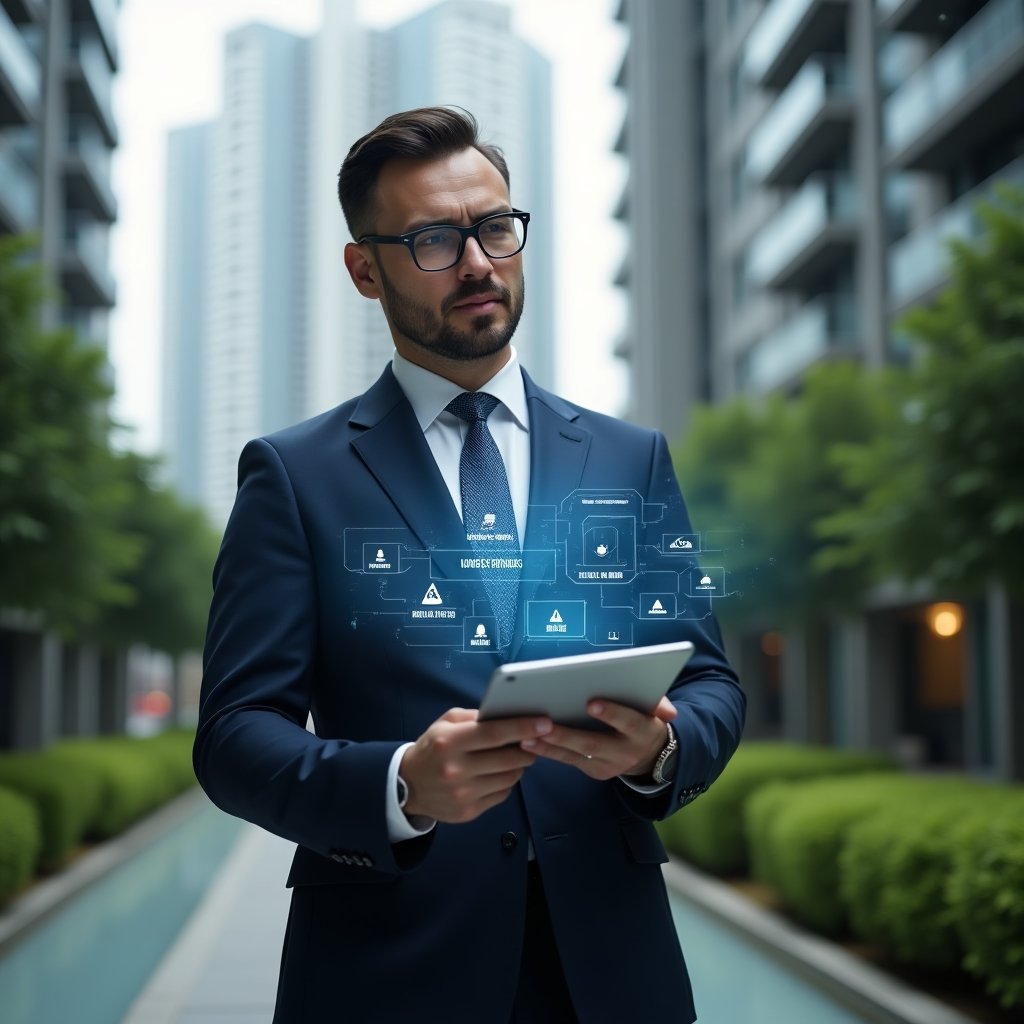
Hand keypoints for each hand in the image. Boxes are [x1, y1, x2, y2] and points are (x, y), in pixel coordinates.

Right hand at [400, 709, 552, 822]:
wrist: (407, 786)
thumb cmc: (432, 748)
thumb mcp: (445, 723)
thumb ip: (475, 717)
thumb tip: (506, 715)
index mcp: (449, 742)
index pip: (494, 733)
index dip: (523, 727)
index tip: (544, 723)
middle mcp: (456, 769)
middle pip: (508, 758)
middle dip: (527, 748)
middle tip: (532, 741)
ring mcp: (463, 794)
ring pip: (510, 778)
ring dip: (519, 766)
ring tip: (515, 757)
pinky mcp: (469, 811)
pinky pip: (502, 794)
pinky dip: (507, 782)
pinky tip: (498, 774)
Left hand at [520, 697, 676, 780]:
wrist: (651, 756)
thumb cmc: (645, 720)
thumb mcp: (657, 710)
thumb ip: (660, 704)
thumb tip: (668, 712)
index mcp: (642, 731)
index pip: (629, 722)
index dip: (612, 714)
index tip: (592, 703)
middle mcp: (624, 752)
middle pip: (594, 744)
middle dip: (568, 735)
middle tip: (545, 725)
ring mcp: (607, 765)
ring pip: (576, 756)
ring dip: (550, 747)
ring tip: (527, 736)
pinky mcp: (592, 771)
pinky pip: (568, 762)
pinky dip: (547, 753)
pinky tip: (528, 743)